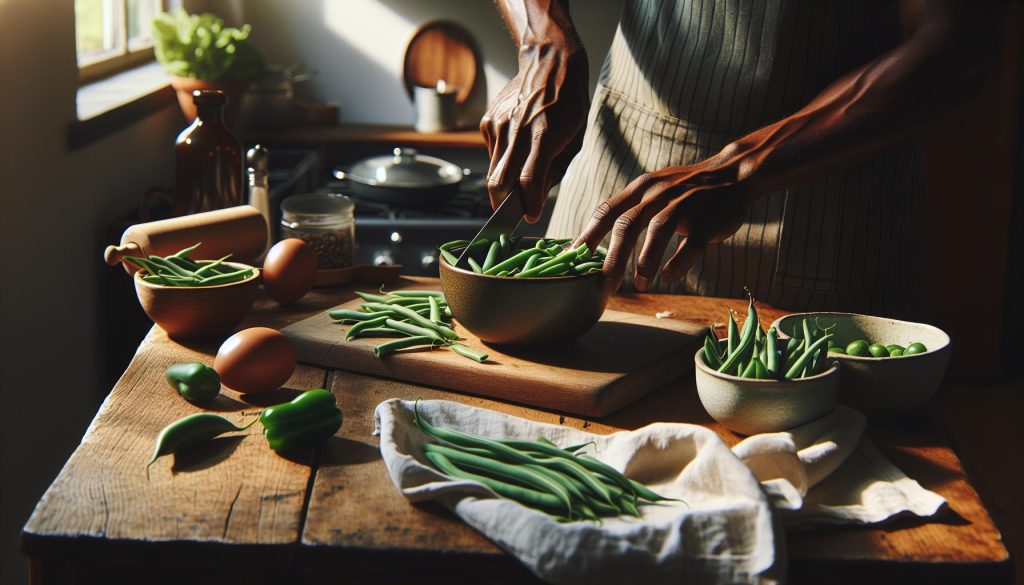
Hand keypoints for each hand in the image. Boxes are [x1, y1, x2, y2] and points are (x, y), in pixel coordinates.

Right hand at [480, 43, 587, 221]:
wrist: (551, 64)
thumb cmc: (569, 105)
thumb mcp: (573, 140)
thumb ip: (554, 171)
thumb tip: (535, 198)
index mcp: (544, 135)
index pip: (529, 180)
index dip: (528, 204)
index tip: (530, 217)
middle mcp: (517, 130)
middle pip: (499, 182)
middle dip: (503, 204)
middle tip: (512, 214)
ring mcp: (499, 124)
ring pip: (493, 170)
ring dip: (503, 183)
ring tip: (518, 180)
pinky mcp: (488, 121)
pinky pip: (492, 152)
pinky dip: (501, 160)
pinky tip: (516, 149)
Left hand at [574, 159, 753, 293]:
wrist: (734, 174)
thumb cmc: (687, 191)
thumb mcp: (654, 190)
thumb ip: (630, 210)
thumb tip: (598, 242)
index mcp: (642, 189)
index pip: (607, 211)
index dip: (588, 236)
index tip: (573, 260)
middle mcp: (659, 194)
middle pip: (628, 224)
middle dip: (613, 258)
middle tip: (604, 286)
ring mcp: (685, 205)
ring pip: (658, 231)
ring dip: (645, 262)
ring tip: (639, 286)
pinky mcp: (708, 220)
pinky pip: (692, 243)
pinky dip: (678, 262)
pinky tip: (668, 278)